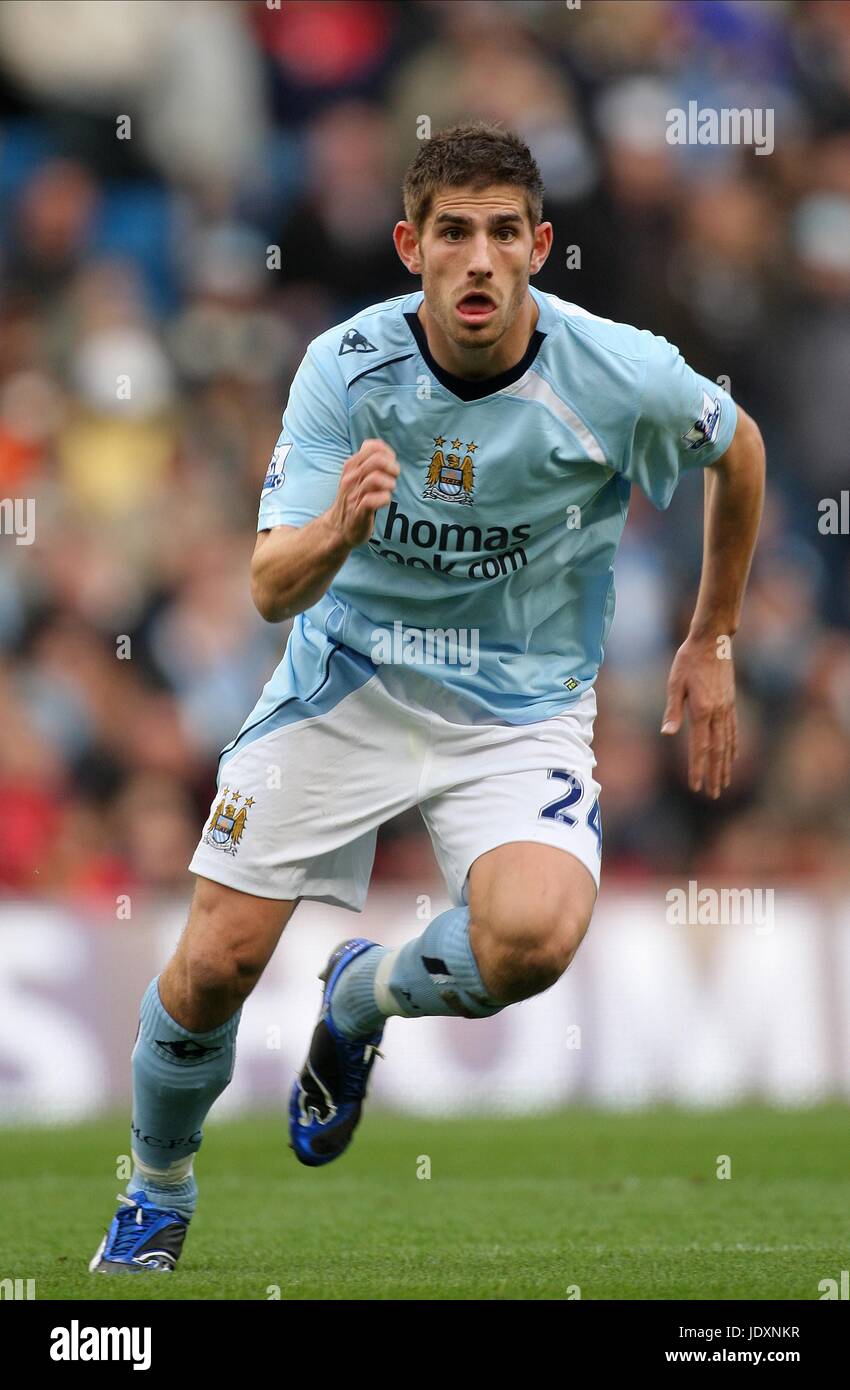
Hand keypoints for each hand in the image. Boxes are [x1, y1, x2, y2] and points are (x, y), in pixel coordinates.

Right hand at [326, 439, 398, 548]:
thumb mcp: (356, 476)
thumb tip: (384, 450)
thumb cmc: (353, 500)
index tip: (390, 464)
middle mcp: (351, 478)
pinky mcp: (358, 512)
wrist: (338, 527)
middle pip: (376, 460)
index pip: (372, 447)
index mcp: (351, 466)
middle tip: (393, 477)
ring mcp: (354, 494)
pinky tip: (384, 501)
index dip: (388, 453)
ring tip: (389, 490)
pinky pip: (372, 500)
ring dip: (389, 483)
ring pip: (375, 478)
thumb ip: (369, 463)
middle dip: (392, 467)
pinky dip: (384, 499)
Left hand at [661, 634, 736, 797]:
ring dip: (726, 765)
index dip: (697, 769)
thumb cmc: (688, 660)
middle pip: (717, 751)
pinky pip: (734, 730)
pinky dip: (734, 747)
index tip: (696, 786)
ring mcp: (728, 708)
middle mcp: (718, 713)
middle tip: (713, 794)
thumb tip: (668, 734)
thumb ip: (673, 710)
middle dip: (714, 774)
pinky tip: (733, 757)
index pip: (700, 747)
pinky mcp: (731, 703)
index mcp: (702, 711)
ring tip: (724, 782)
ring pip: (728, 744)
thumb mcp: (675, 683)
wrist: (713, 640)